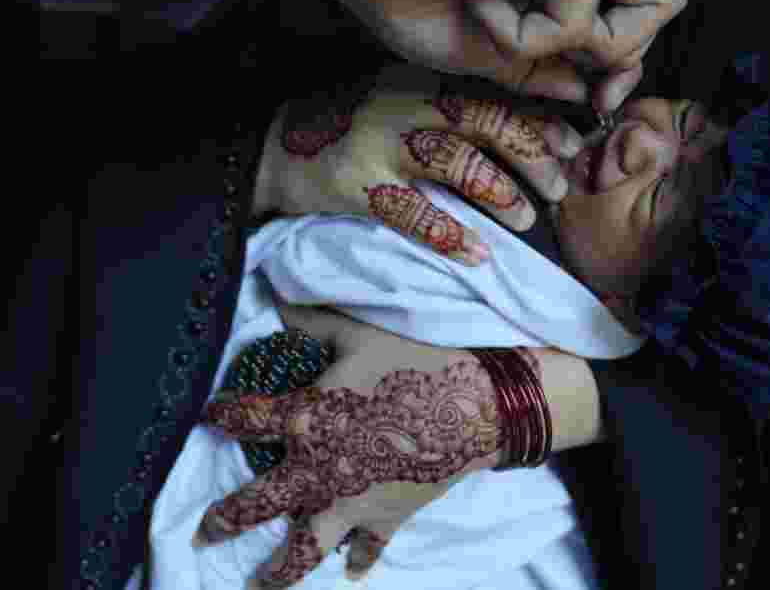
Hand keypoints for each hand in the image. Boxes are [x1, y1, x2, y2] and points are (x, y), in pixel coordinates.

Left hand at [194, 304, 509, 586]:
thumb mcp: (358, 335)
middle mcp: (315, 471)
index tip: (212, 416)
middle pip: (257, 503)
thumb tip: (279, 300)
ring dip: (279, 569)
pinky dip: (357, 559)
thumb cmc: (412, 365)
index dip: (224, 416)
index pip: (245, 420)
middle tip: (207, 530)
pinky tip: (349, 568)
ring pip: (303, 548)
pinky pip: (365, 549)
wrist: (470, 407)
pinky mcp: (384, 518)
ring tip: (263, 580)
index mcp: (303, 421)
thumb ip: (314, 322)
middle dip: (226, 519)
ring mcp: (348, 502)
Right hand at [247, 0, 685, 110]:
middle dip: (625, 59)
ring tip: (508, 23)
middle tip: (591, 93)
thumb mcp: (486, 42)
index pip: (635, 1)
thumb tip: (593, 91)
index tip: (596, 96)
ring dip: (574, 46)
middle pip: (661, 1)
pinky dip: (525, 35)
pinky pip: (580, 20)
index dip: (622, 53)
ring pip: (649, 9)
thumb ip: (545, 63)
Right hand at [254, 63, 582, 265]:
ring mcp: (379, 142)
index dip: (539, 120)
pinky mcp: (356, 184)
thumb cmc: (350, 123)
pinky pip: (412, 212)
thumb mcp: (398, 96)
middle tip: (559, 189)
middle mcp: (404, 102)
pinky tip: (477, 254)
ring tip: (525, 221)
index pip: (493, 94)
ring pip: (456, 163)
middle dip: (531, 156)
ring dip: (499, 194)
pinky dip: (449, 234)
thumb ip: (449, 106)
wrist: (272, 145)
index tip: (573, 146)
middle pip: (484, 122)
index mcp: (420, 79)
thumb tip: (522, 130)